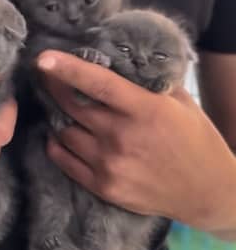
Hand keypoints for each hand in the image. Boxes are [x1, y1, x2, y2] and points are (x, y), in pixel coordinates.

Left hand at [37, 50, 235, 237]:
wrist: (205, 192)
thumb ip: (148, 83)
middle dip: (54, 87)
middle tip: (47, 77)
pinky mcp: (102, 186)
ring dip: (56, 116)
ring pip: (63, 132)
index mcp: (144, 110)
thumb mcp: (181, 102)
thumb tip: (116, 63)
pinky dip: (56, 143)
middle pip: (72, 106)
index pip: (97, 83)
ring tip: (58, 106)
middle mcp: (122, 137)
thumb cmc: (195, 141)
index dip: (67, 68)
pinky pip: (63, 160)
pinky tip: (60, 134)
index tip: (43, 58)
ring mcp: (109, 165)